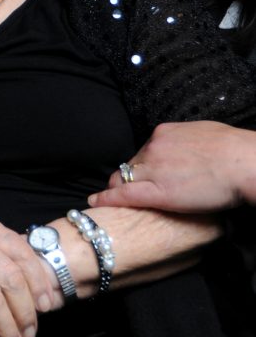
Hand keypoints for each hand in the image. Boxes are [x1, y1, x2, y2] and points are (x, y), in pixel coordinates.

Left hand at [88, 121, 255, 211]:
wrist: (241, 162)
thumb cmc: (232, 149)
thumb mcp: (201, 133)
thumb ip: (185, 141)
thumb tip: (185, 146)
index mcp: (164, 134)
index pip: (142, 151)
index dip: (138, 166)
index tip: (136, 173)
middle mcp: (154, 149)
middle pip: (130, 165)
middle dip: (124, 177)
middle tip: (117, 188)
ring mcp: (154, 169)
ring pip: (125, 179)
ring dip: (116, 188)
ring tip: (104, 198)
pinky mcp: (158, 192)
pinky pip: (125, 195)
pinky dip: (108, 198)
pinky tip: (96, 202)